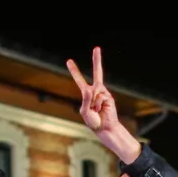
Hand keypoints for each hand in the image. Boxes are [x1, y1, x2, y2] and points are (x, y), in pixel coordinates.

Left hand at [66, 47, 140, 162]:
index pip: (79, 80)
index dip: (74, 71)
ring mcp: (103, 93)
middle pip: (97, 73)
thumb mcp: (85, 112)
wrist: (105, 128)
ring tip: (96, 110)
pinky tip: (101, 109)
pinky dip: (98, 103)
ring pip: (95, 89)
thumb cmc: (93, 122)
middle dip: (97, 60)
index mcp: (86, 94)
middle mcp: (95, 91)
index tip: (69, 61)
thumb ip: (86, 100)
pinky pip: (100, 96)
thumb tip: (90, 88)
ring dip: (93, 101)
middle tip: (97, 48)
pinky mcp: (109, 97)